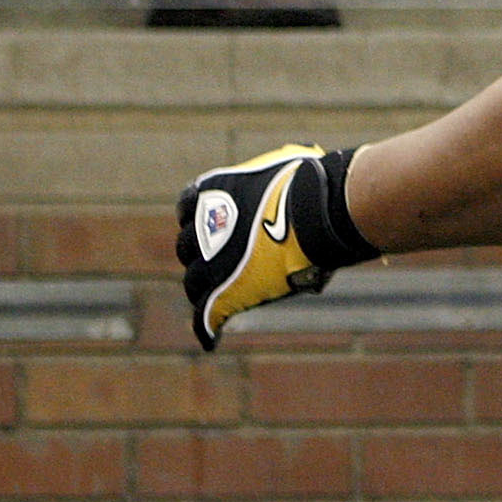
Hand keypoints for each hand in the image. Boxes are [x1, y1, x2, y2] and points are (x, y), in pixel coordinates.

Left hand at [178, 144, 372, 351]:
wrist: (314, 213)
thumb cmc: (307, 183)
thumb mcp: (285, 164)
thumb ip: (274, 174)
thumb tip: (300, 163)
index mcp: (210, 193)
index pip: (188, 206)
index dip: (198, 217)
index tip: (209, 223)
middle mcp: (201, 229)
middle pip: (187, 247)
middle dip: (201, 254)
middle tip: (220, 262)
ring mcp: (209, 264)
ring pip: (194, 283)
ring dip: (205, 288)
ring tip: (218, 298)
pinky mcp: (221, 295)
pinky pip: (205, 317)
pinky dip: (207, 328)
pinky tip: (211, 338)